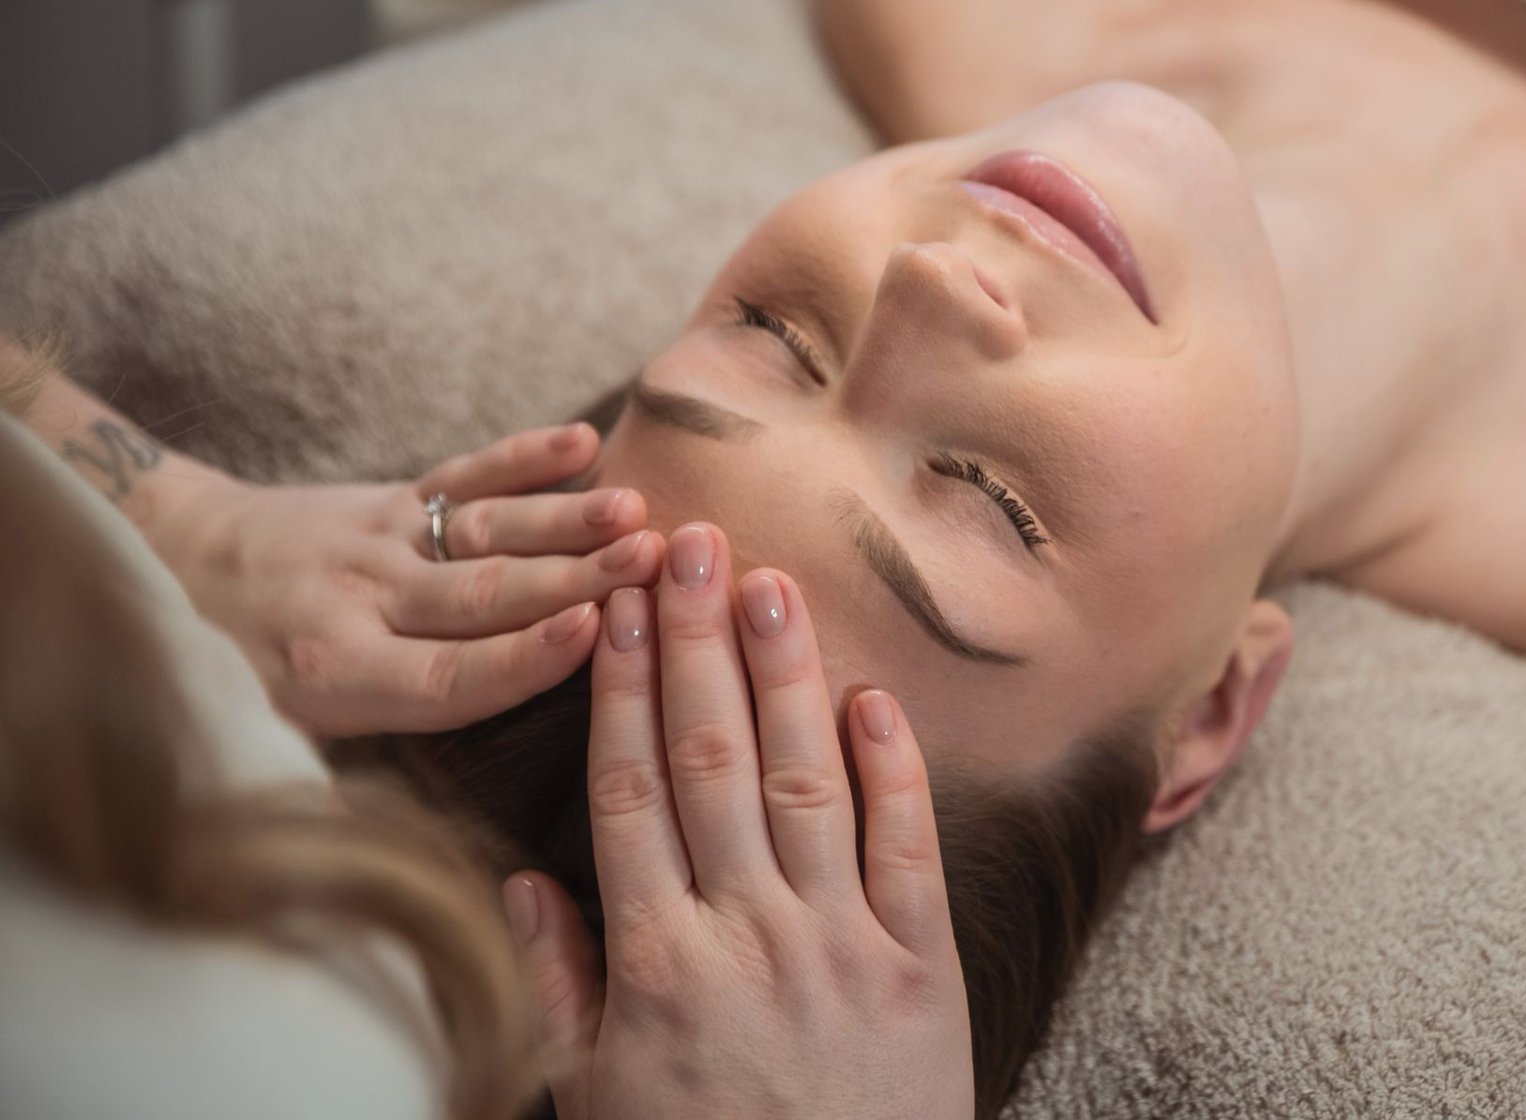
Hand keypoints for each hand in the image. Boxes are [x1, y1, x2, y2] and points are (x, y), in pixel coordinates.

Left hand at [151, 423, 665, 738]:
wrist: (164, 559)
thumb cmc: (229, 674)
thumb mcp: (262, 744)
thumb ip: (340, 789)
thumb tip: (416, 867)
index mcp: (339, 675)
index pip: (451, 673)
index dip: (526, 656)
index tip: (594, 633)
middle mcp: (366, 603)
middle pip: (487, 593)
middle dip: (576, 579)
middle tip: (653, 567)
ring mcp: (383, 543)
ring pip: (487, 529)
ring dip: (568, 519)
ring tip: (637, 511)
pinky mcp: (392, 499)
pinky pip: (464, 472)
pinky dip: (523, 454)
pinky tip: (581, 440)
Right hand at [503, 522, 974, 1119]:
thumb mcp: (590, 1095)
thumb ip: (557, 984)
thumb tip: (521, 880)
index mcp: (657, 962)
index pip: (628, 790)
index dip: (623, 687)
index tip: (618, 604)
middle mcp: (747, 934)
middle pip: (712, 760)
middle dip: (698, 644)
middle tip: (694, 543)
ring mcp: (841, 945)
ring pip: (806, 782)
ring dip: (786, 676)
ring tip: (771, 583)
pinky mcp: (922, 967)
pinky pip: (909, 849)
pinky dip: (895, 768)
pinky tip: (873, 695)